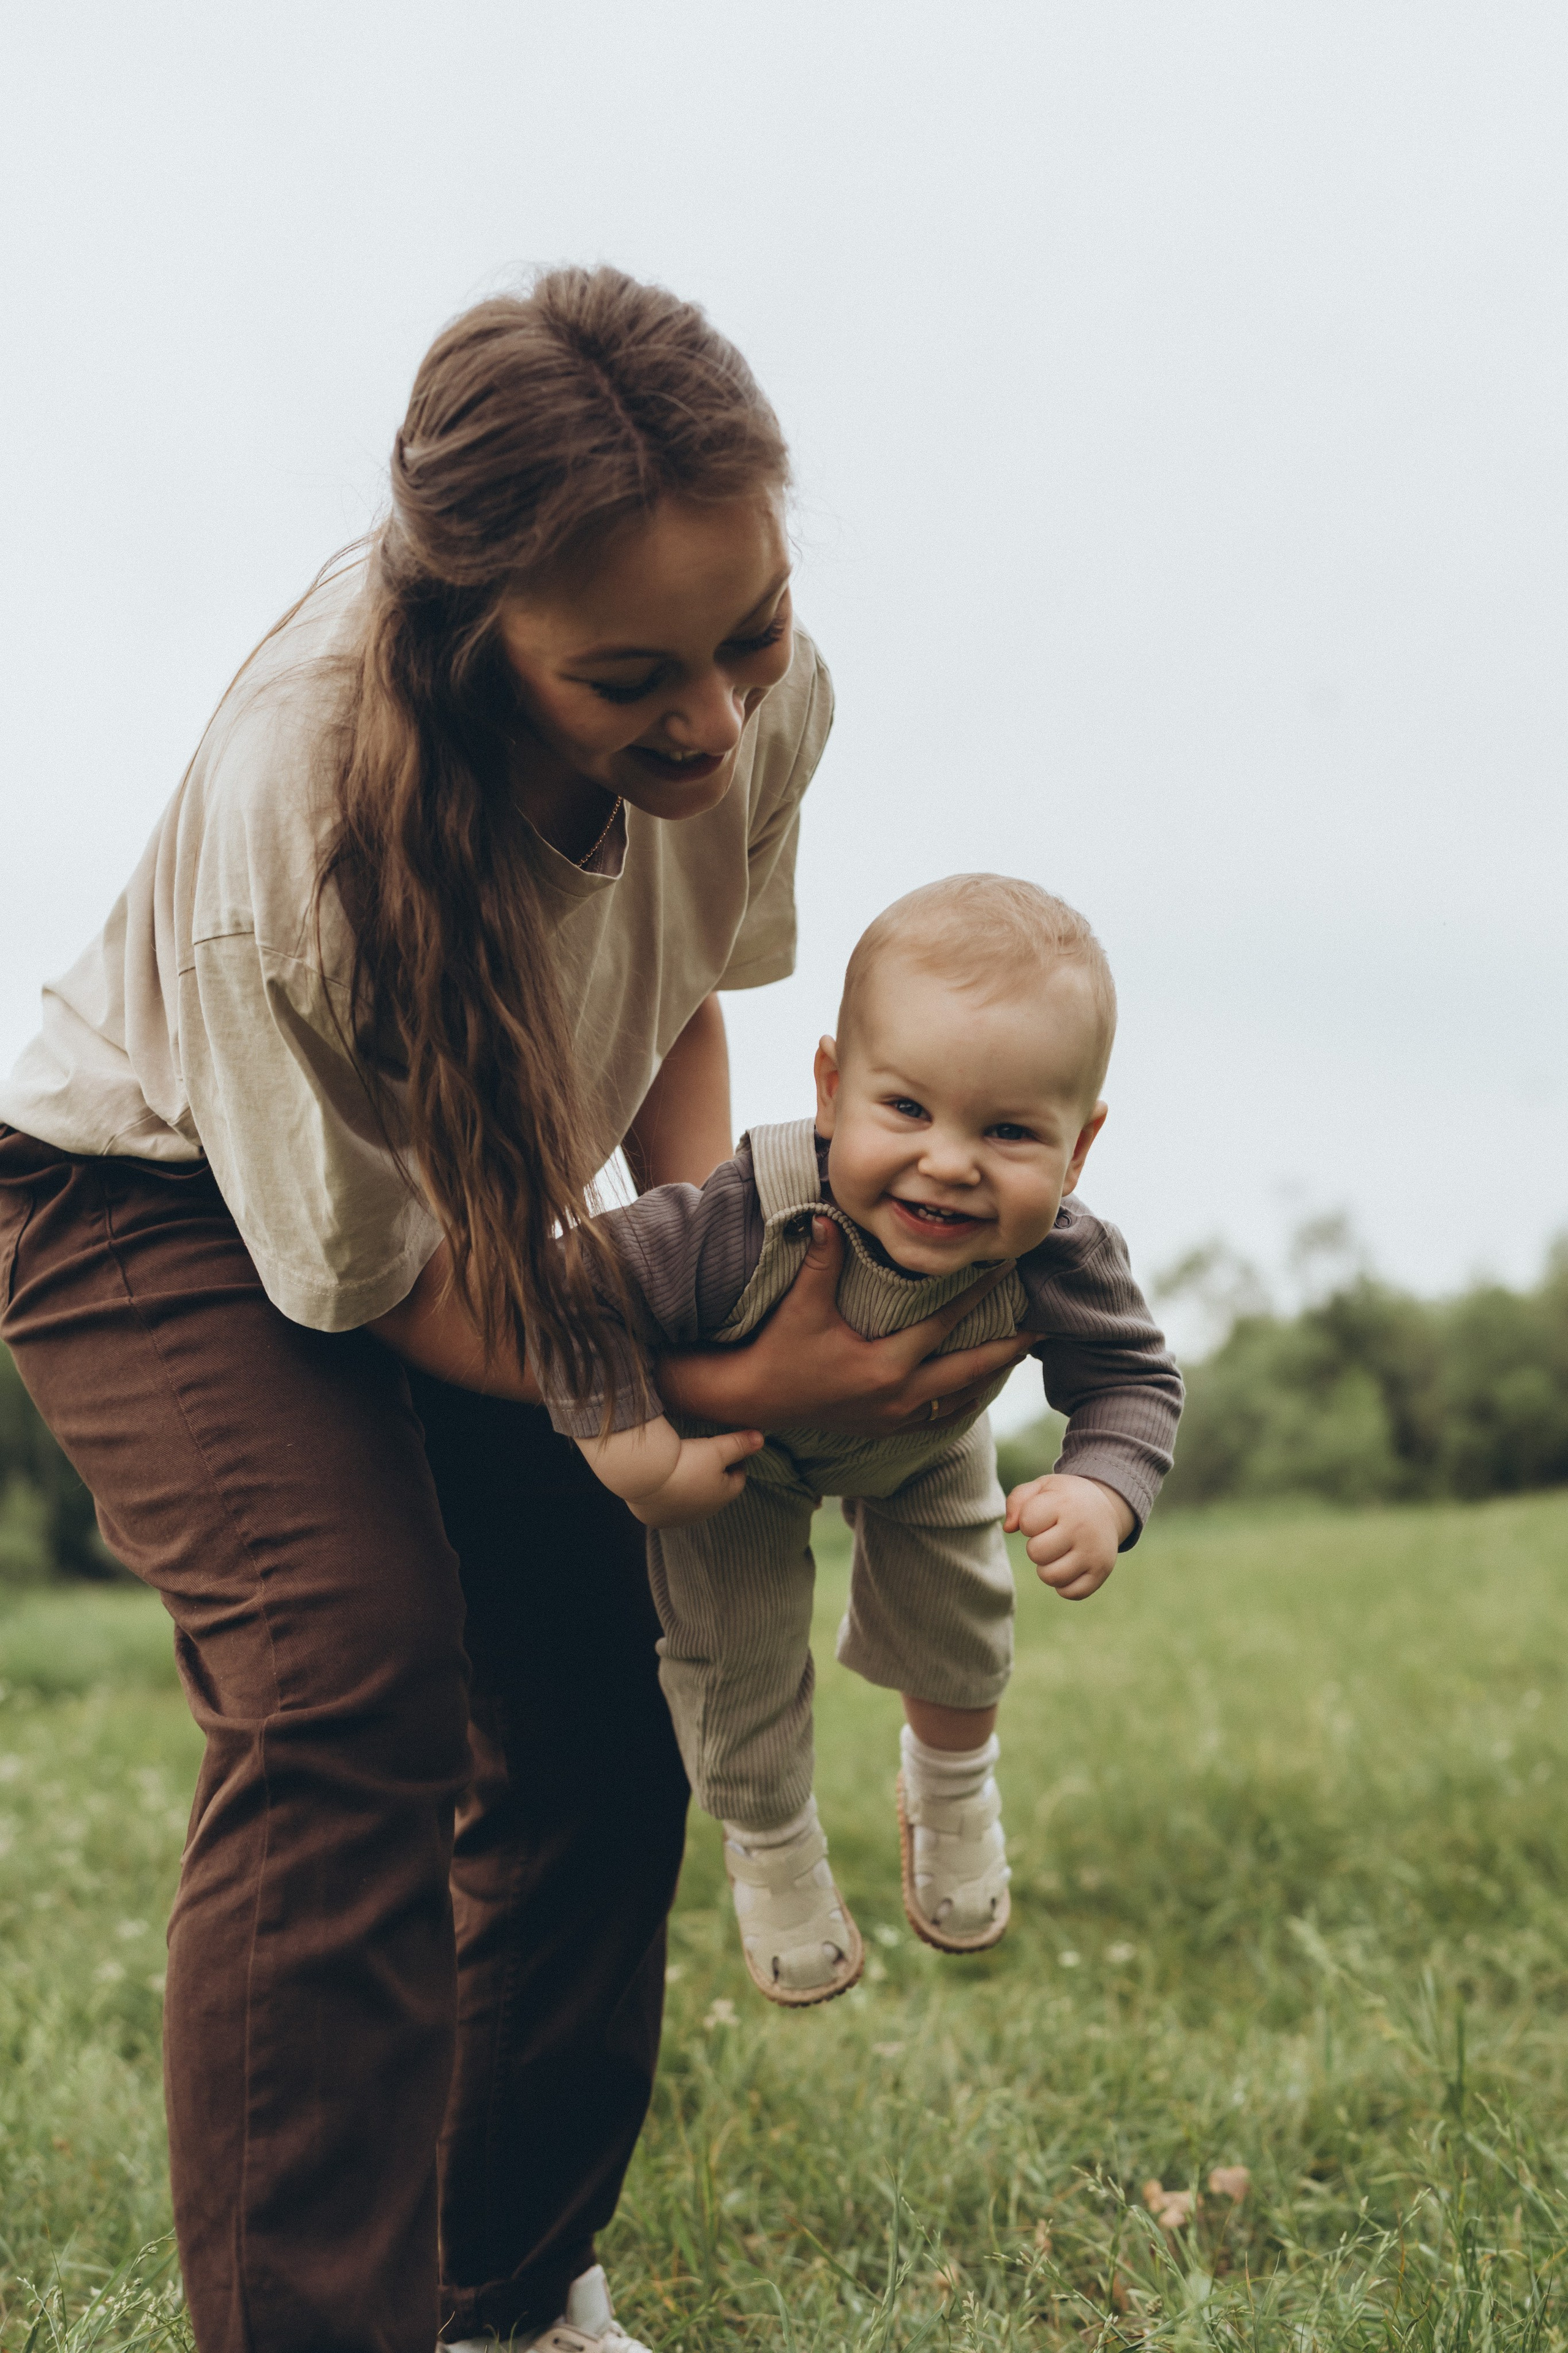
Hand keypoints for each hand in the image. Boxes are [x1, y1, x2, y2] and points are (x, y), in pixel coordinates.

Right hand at [629, 1429, 763, 1527]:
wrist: (646, 1478)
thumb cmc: (687, 1461)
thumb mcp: (717, 1448)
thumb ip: (740, 1443)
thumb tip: (761, 1438)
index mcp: (724, 1496)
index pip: (738, 1477)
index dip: (736, 1460)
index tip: (727, 1446)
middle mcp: (705, 1512)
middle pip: (716, 1490)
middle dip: (714, 1474)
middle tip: (703, 1453)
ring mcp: (681, 1518)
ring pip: (693, 1499)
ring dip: (692, 1485)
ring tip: (683, 1465)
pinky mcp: (660, 1520)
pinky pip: (670, 1507)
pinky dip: (671, 1496)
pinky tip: (664, 1482)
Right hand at [656, 1220, 1032, 1437]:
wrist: (750, 1401)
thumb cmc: (774, 1350)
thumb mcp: (799, 1308)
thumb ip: (820, 1263)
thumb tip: (827, 1216)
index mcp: (883, 1367)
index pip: (942, 1327)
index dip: (976, 1298)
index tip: (1003, 1272)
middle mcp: (896, 1398)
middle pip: (967, 1373)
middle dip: (1006, 1350)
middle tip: (1043, 1331)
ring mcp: (892, 1418)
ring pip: (958, 1400)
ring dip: (987, 1377)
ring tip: (1016, 1354)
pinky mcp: (884, 1428)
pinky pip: (937, 1418)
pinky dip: (961, 1401)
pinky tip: (973, 1387)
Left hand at [1004, 1473, 1132, 1600]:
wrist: (1107, 1507)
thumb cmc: (1065, 1499)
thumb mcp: (1042, 1487)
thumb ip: (1017, 1500)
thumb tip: (1008, 1528)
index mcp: (1064, 1504)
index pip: (1027, 1523)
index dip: (1027, 1522)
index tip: (1041, 1517)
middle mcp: (1081, 1528)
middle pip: (1036, 1553)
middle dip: (1035, 1547)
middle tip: (1048, 1538)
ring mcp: (1093, 1552)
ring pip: (1051, 1577)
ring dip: (1047, 1568)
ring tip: (1056, 1554)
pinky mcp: (1101, 1572)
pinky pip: (1071, 1593)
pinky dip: (1064, 1585)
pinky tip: (1068, 1568)